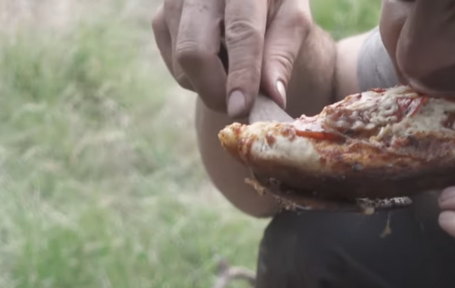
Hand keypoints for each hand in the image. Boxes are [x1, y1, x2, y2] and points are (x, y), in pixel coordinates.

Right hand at [151, 0, 311, 116]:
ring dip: (210, 84)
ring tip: (235, 70)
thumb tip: (274, 97)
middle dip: (215, 90)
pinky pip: (174, 67)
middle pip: (194, 51)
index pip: (240, 31)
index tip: (241, 107)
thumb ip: (283, 55)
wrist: (248, 1)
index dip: (242, 73)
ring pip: (183, 64)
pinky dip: (197, 77)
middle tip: (239, 109)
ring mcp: (174, 1)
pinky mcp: (160, 19)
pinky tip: (216, 60)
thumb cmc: (275, 10)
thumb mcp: (293, 22)